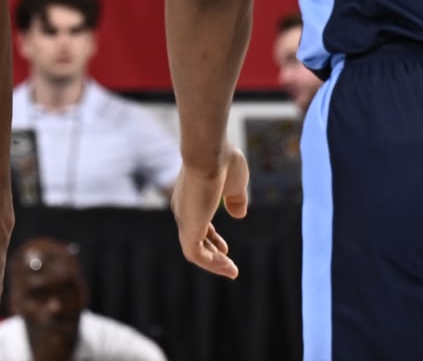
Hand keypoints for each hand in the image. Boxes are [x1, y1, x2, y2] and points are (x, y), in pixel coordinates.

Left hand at [171, 143, 249, 278]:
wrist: (209, 151)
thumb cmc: (222, 161)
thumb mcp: (235, 183)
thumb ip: (236, 199)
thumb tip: (239, 214)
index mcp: (191, 197)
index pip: (198, 223)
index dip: (212, 238)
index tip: (225, 249)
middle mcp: (184, 209)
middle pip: (194, 238)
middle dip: (212, 252)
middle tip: (228, 264)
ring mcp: (185, 218)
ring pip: (194, 250)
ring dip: (213, 263)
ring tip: (231, 271)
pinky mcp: (188, 227)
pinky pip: (195, 254)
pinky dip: (211, 264)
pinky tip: (228, 268)